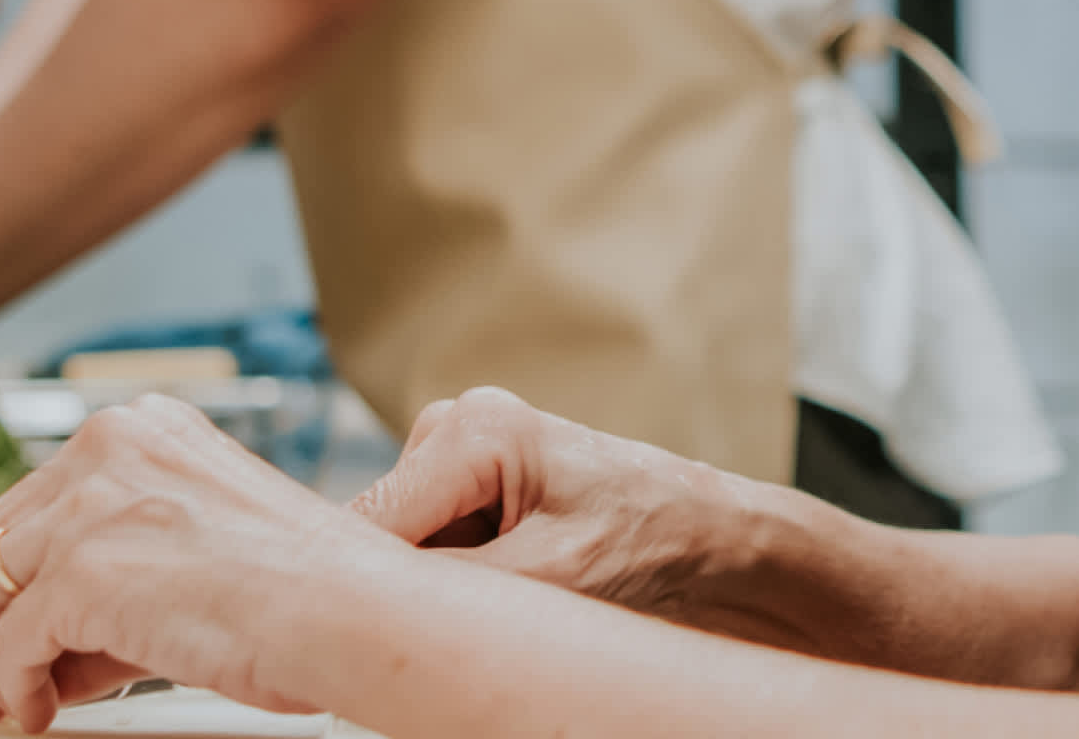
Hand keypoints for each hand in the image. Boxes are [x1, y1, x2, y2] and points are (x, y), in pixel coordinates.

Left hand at [0, 395, 411, 729]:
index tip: (12, 626)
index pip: (36, 499)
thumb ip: (113, 582)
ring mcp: (91, 504)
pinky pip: (9, 640)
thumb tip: (41, 650)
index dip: (14, 575)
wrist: (353, 614)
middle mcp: (109, 447)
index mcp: (144, 430)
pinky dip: (12, 684)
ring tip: (12, 701)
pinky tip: (37, 709)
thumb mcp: (197, 555)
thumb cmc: (311, 592)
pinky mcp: (82, 570)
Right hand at [347, 386, 800, 639]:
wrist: (732, 557)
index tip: (346, 649)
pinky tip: (515, 606)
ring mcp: (472, 465)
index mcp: (474, 428)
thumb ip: (441, 589)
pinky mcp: (487, 499)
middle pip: (384, 538)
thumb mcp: (542, 583)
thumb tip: (357, 615)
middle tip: (461, 634)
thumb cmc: (663, 551)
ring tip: (513, 614)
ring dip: (441, 596)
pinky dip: (464, 593)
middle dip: (407, 593)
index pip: (366, 524)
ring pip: (410, 555)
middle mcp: (463, 430)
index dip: (356, 592)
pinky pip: (441, 557)